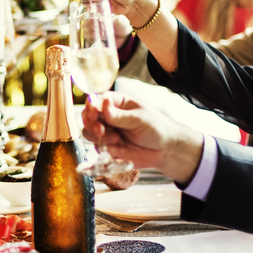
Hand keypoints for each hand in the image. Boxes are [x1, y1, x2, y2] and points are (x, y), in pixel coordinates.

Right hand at [81, 92, 203, 183]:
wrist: (165, 150)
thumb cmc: (156, 127)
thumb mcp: (139, 119)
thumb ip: (119, 116)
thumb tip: (103, 105)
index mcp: (116, 103)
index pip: (96, 101)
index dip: (91, 107)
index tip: (94, 114)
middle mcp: (108, 117)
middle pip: (88, 118)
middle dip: (91, 124)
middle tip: (100, 130)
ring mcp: (107, 132)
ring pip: (89, 134)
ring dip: (100, 138)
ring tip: (117, 140)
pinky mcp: (109, 148)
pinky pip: (100, 149)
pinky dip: (110, 151)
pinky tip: (124, 150)